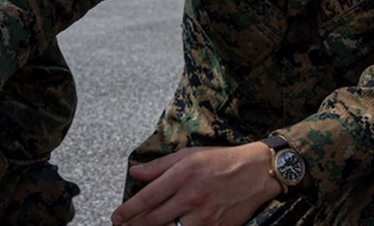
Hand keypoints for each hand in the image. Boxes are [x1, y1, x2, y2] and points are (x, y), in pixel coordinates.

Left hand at [109, 143, 281, 225]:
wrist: (257, 172)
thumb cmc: (221, 160)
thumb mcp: (189, 154)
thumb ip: (160, 166)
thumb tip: (135, 172)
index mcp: (182, 175)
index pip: (147, 197)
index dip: (128, 210)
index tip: (116, 216)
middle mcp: (191, 196)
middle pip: (153, 219)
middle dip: (134, 225)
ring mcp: (204, 216)